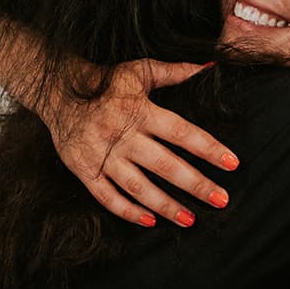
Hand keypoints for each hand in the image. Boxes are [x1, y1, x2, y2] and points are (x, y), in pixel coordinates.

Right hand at [47, 59, 238, 227]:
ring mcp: (102, 156)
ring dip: (167, 205)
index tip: (231, 163)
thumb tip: (209, 67)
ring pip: (139, 187)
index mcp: (139, 111)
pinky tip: (150, 221)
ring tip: (190, 220)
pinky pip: (107, 197)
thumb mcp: (139, 71)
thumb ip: (176, 72)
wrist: (57, 91)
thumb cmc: (105, 81)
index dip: (208, 148)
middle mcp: (122, 135)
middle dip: (196, 185)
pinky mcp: (84, 171)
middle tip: (221, 200)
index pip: (181, 132)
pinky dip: (128, 211)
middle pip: (165, 165)